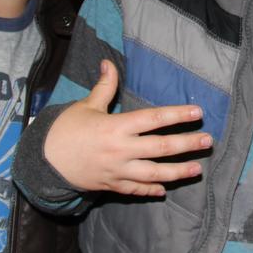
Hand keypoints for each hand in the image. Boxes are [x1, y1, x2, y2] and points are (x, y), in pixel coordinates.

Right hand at [44, 59, 212, 195]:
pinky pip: (136, 189)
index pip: (153, 119)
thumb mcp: (86, 106)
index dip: (177, 115)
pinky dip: (151, 189)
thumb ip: (104, 87)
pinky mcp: (112, 185)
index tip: (197, 112)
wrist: (43, 160)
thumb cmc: (65, 129)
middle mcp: (121, 150)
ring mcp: (118, 170)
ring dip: (178, 172)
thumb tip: (110, 63)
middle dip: (187, 144)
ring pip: (154, 173)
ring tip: (198, 169)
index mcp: (116, 127)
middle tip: (208, 141)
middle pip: (160, 148)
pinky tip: (165, 189)